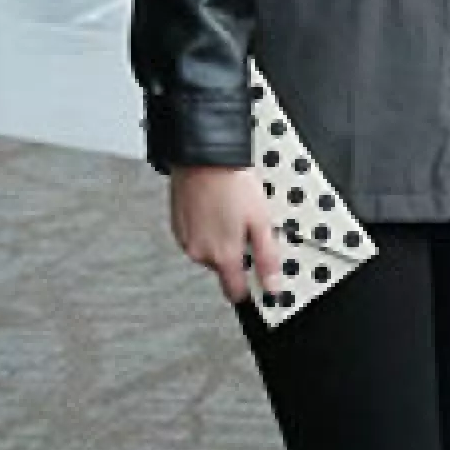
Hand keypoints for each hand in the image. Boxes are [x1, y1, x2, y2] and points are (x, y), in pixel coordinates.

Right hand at [169, 165, 281, 303]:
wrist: (203, 158)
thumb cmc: (233, 184)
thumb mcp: (261, 221)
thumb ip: (267, 258)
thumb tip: (273, 287)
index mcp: (223, 256)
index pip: (234, 292)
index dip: (248, 289)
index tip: (257, 281)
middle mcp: (200, 253)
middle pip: (223, 268)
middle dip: (236, 254)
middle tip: (247, 227)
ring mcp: (185, 240)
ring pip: (209, 251)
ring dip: (220, 240)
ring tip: (230, 213)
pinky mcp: (177, 226)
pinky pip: (196, 237)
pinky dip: (207, 228)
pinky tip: (215, 208)